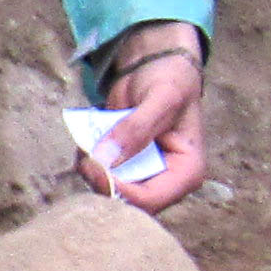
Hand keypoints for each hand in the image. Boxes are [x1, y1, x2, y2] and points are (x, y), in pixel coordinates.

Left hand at [79, 21, 208, 212]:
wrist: (154, 67)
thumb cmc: (169, 80)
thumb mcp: (160, 98)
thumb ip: (136, 128)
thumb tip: (107, 158)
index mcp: (186, 172)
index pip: (150, 200)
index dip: (119, 189)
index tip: (95, 165)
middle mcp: (165, 181)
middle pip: (127, 203)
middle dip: (101, 182)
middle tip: (85, 156)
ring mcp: (142, 176)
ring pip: (109, 192)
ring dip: (91, 172)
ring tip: (85, 145)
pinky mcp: (122, 166)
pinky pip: (99, 176)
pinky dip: (87, 162)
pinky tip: (84, 144)